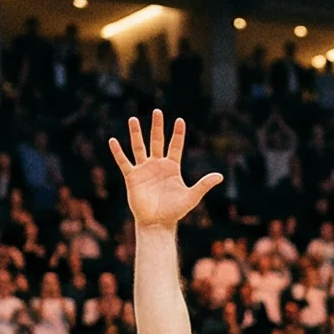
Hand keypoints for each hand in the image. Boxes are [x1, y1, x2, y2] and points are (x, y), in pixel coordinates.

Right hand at [106, 111, 221, 230]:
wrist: (158, 222)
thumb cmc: (175, 210)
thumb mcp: (192, 196)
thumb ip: (204, 184)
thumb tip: (220, 176)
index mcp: (172, 167)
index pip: (175, 146)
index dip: (177, 134)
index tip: (180, 120)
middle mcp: (157, 165)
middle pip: (157, 141)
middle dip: (157, 127)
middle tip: (157, 111)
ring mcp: (144, 169)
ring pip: (139, 147)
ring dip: (136, 134)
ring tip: (133, 119)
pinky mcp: (132, 177)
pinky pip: (124, 161)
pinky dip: (118, 152)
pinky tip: (112, 141)